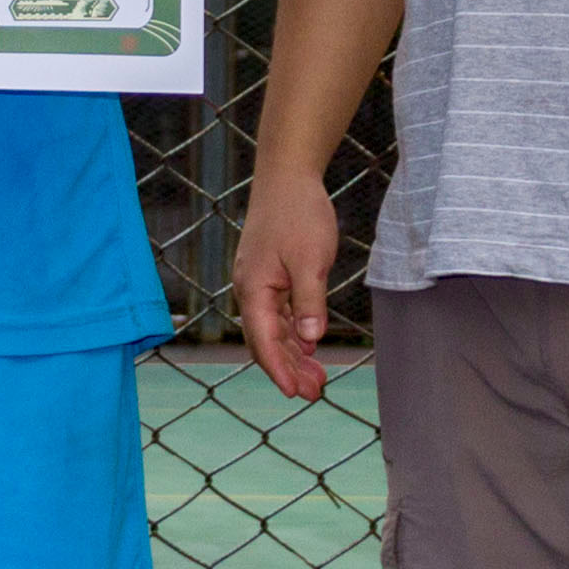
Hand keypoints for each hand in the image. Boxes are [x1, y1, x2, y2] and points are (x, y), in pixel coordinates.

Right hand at [235, 173, 340, 400]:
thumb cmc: (297, 213)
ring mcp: (260, 283)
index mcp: (254, 289)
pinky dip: (294, 332)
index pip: (263, 341)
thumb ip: (309, 300)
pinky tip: (310, 345)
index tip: (296, 393)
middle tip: (315, 393)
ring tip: (318, 378)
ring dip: (294, 354)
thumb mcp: (310, 259)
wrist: (287, 175)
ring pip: (274, 329)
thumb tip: (311, 338)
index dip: (279, 370)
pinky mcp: (271, 275)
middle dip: (289, 369)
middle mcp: (250, 290)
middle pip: (266, 341)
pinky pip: (279, 314)